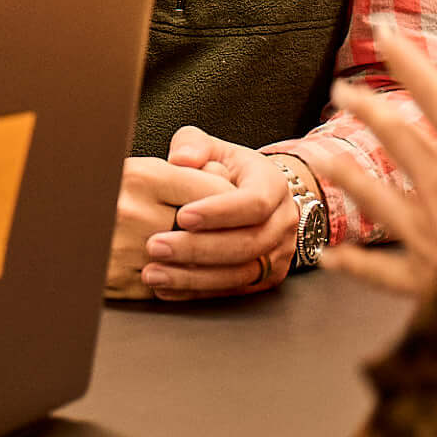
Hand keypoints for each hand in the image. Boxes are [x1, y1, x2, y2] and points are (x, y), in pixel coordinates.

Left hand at [110, 130, 298, 299]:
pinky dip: (197, 292)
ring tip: (154, 273)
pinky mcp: (265, 279)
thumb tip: (180, 158)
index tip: (181, 215)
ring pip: (241, 274)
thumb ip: (194, 145)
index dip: (219, 212)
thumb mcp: (214, 148)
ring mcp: (278, 254)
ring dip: (194, 277)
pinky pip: (233, 291)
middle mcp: (283, 223)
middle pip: (247, 244)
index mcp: (273, 186)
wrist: (258, 197)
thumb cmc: (229, 170)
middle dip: (198, 248)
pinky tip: (166, 288)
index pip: (254, 203)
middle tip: (156, 247)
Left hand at [316, 8, 436, 298]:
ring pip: (377, 199)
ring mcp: (432, 232)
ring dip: (348, 177)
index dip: (404, 58)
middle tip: (342, 91)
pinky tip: (328, 257)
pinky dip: (355, 265)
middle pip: (396, 137)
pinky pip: (384, 272)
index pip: (432, 89)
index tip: (380, 30)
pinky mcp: (428, 279)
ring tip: (324, 156)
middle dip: (368, 110)